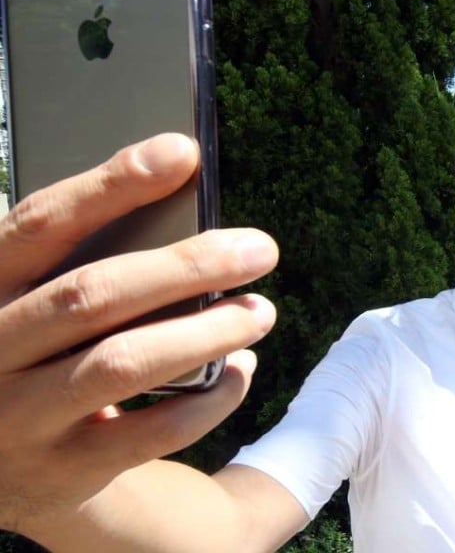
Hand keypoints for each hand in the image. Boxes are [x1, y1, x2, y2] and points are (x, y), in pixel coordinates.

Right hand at [0, 134, 278, 537]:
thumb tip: (184, 194)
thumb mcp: (35, 298)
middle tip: (260, 249)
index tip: (184, 151)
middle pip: (93, 295)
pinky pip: (152, 433)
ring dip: (207, 332)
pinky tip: (240, 370)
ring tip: (261, 310)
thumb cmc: (38, 349)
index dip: (112, 184)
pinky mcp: (61, 471)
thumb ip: (85, 257)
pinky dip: (209, 399)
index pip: (41, 224)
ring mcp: (17, 419)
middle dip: (187, 266)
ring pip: (123, 363)